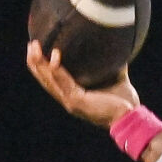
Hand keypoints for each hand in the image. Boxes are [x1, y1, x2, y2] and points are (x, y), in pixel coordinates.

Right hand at [25, 39, 139, 128]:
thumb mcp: (116, 78)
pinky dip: (58, 71)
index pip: (51, 81)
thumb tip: (118, 48)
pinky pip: (64, 84)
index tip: (36, 50)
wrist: (131, 117)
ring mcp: (71, 102)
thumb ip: (113, 65)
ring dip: (41, 63)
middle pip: (45, 79)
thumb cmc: (124, 101)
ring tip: (35, 48)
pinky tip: (53, 59)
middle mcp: (69, 99)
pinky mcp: (77, 103)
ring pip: (50, 80)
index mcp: (73, 96)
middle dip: (36, 62)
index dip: (41, 67)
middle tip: (30, 45)